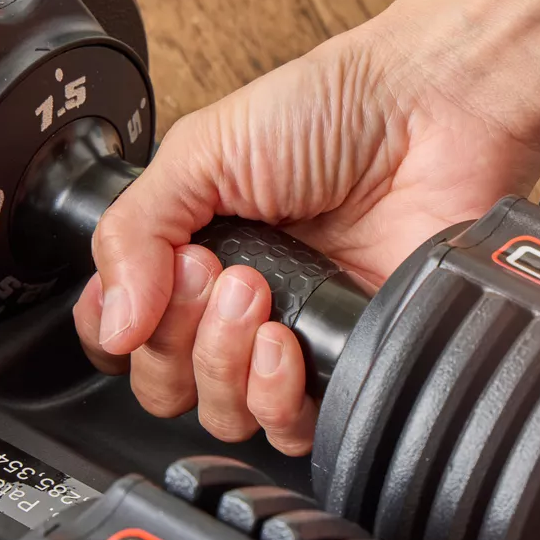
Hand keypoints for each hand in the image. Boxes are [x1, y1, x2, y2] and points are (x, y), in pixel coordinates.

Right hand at [74, 3, 539, 454]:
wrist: (430, 114)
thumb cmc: (330, 111)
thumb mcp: (201, 151)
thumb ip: (134, 232)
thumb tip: (110, 323)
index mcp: (189, 250)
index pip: (119, 330)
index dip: (113, 327)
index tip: (134, 291)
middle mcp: (235, 304)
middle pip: (164, 383)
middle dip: (174, 336)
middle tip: (212, 272)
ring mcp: (290, 340)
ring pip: (221, 416)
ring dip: (222, 361)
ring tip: (256, 291)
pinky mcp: (348, 367)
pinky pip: (292, 428)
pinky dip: (275, 394)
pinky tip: (284, 341)